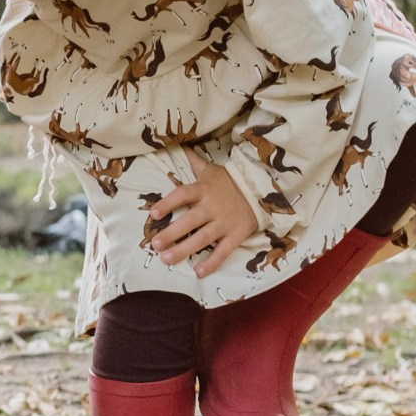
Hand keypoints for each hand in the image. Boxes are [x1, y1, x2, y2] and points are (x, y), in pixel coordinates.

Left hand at [148, 152, 259, 276]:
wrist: (261, 191)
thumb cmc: (230, 182)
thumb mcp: (211, 170)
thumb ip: (193, 161)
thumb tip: (178, 142)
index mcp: (204, 190)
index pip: (182, 195)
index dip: (167, 203)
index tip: (153, 214)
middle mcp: (212, 207)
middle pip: (189, 221)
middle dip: (171, 233)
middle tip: (155, 244)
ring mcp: (224, 223)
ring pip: (202, 238)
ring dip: (184, 250)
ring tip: (167, 259)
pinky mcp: (236, 235)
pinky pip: (223, 251)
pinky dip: (212, 263)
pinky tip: (198, 272)